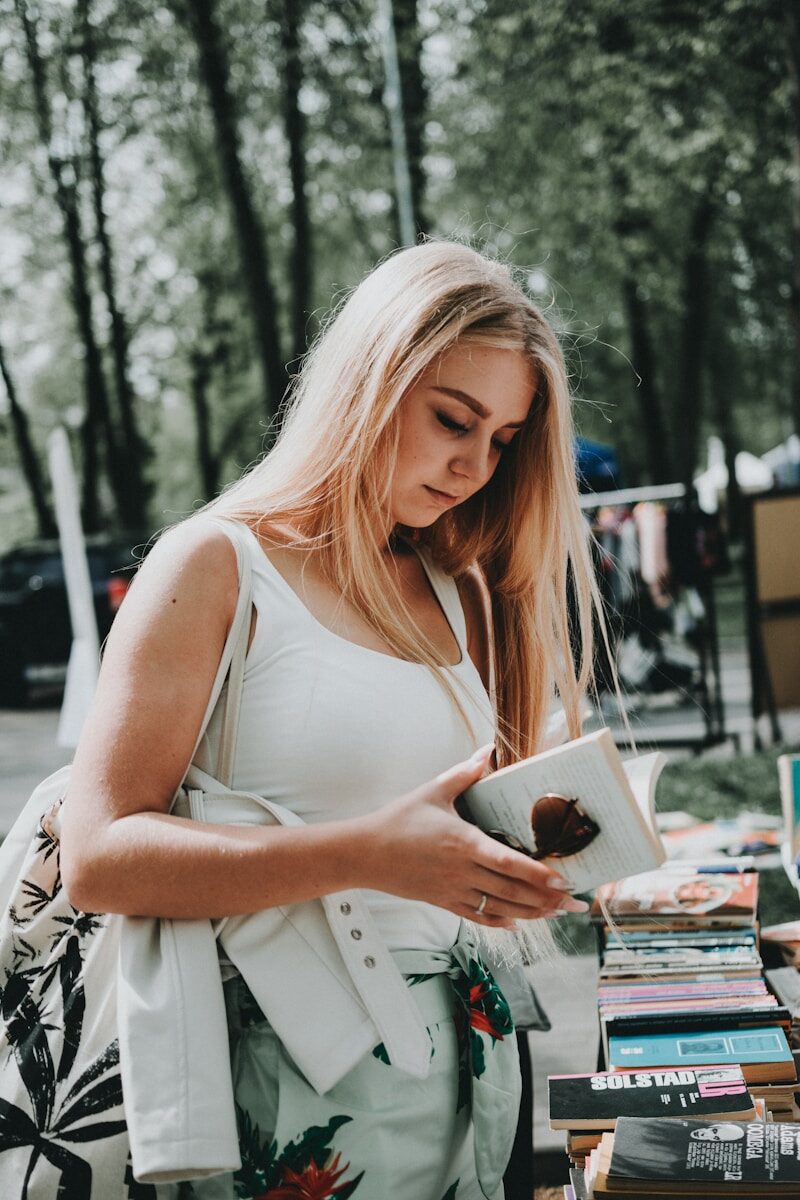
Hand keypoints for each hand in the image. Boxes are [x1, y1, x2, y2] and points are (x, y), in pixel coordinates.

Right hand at [361, 745, 589, 927]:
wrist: (365, 853)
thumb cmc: (399, 820)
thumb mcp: (433, 791)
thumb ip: (465, 773)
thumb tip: (487, 750)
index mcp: (463, 843)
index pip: (508, 863)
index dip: (538, 874)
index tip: (562, 880)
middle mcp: (462, 871)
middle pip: (512, 891)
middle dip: (546, 900)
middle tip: (574, 903)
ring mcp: (453, 891)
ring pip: (499, 909)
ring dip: (531, 913)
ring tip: (555, 914)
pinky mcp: (443, 902)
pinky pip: (478, 917)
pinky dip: (501, 922)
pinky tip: (518, 923)